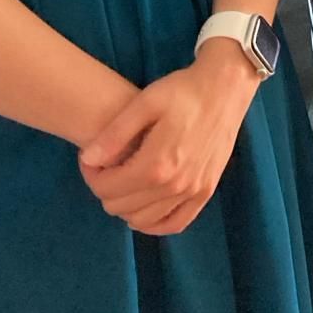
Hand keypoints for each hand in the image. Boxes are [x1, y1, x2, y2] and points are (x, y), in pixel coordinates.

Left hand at [77, 44, 259, 234]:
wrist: (224, 88)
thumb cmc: (182, 91)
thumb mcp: (145, 102)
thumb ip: (115, 134)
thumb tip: (87, 159)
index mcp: (156, 163)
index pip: (107, 188)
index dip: (91, 175)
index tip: (89, 158)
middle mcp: (174, 185)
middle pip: (121, 206)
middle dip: (105, 188)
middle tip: (105, 166)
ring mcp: (193, 192)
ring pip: (144, 220)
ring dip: (125, 206)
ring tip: (123, 182)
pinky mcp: (206, 192)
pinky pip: (175, 224)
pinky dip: (154, 224)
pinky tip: (144, 211)